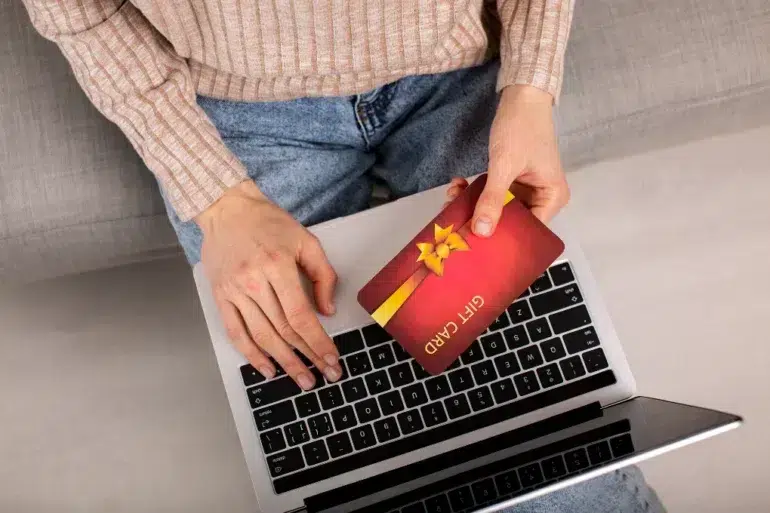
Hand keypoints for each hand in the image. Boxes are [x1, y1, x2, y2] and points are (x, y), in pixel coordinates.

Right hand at [195, 181, 342, 389]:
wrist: (227, 209)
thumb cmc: (268, 222)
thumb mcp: (306, 240)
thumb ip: (323, 275)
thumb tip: (327, 310)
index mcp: (278, 266)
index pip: (301, 316)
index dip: (318, 342)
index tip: (331, 359)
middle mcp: (254, 282)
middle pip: (283, 330)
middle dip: (306, 357)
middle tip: (321, 377)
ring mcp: (234, 291)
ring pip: (261, 336)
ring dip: (283, 362)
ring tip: (299, 379)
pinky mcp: (221, 296)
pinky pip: (235, 332)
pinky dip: (251, 354)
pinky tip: (266, 368)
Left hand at [459, 85, 568, 234]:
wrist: (521, 96)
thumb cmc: (522, 127)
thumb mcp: (505, 166)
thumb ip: (492, 199)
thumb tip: (481, 231)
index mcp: (552, 198)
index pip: (529, 231)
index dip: (503, 237)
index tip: (475, 240)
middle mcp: (542, 198)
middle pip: (512, 222)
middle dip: (483, 219)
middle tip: (456, 220)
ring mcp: (526, 189)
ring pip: (498, 209)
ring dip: (475, 205)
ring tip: (452, 199)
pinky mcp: (512, 180)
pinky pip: (493, 194)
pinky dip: (476, 192)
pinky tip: (459, 185)